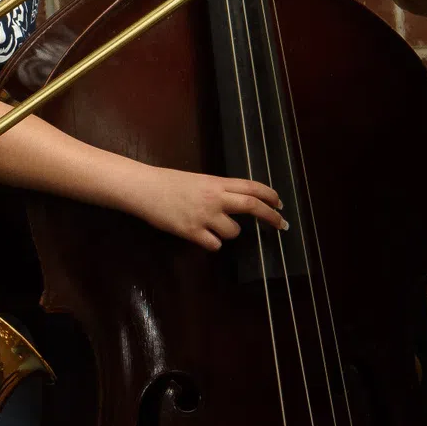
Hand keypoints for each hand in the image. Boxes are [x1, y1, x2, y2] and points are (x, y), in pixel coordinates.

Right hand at [118, 165, 286, 250]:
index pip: (252, 187)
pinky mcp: (192, 232)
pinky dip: (212, 243)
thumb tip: (234, 202)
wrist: (144, 189)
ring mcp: (204, 216)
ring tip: (214, 229)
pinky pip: (214, 244)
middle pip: (252, 206)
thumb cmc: (167, 182)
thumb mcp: (198, 181)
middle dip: (271, 217)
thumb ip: (217, 190)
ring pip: (233, 231)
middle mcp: (215, 198)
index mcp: (217, 182)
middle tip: (281, 224)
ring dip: (229, 233)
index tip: (280, 204)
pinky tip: (202, 237)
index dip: (270, 195)